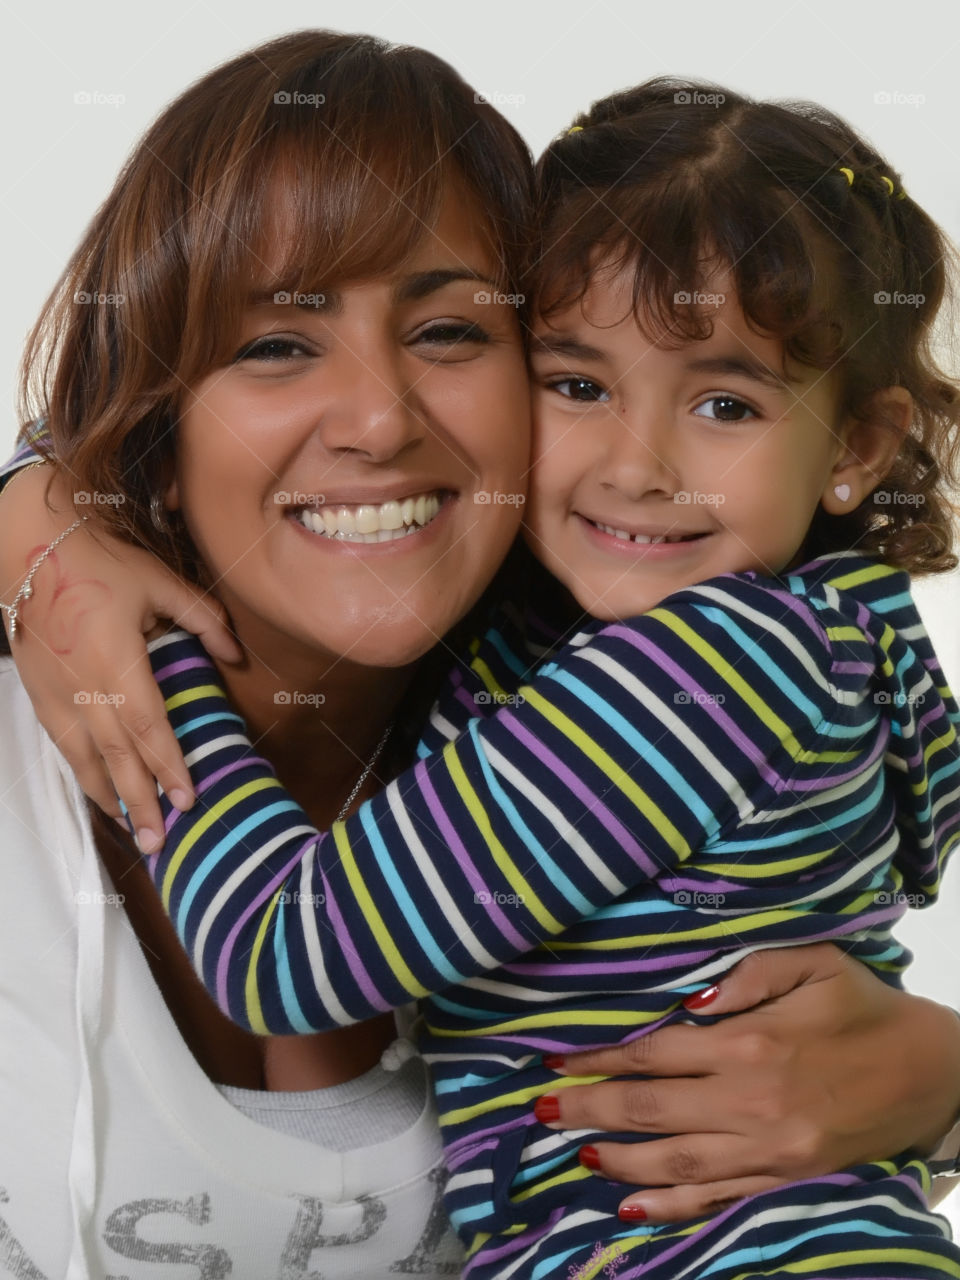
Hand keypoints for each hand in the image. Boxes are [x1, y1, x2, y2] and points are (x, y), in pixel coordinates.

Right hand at [0, 462, 241, 848]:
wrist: (28, 549)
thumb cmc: (96, 562)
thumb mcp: (159, 583)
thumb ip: (203, 620)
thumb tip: (238, 653)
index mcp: (116, 661)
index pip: (147, 726)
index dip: (168, 765)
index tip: (187, 796)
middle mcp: (84, 687)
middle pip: (116, 756)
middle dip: (141, 800)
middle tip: (160, 840)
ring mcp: (58, 694)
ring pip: (86, 760)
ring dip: (111, 798)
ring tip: (133, 831)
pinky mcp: (41, 695)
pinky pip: (65, 747)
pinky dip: (84, 775)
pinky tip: (100, 794)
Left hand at [539, 943, 959, 1221]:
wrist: (934, 1075)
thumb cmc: (865, 1008)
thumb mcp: (815, 964)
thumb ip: (750, 973)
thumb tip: (690, 998)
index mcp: (752, 1043)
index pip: (655, 1053)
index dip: (600, 1057)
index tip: (558, 1057)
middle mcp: (751, 1103)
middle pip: (650, 1110)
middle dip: (588, 1108)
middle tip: (539, 1108)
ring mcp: (767, 1151)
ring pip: (673, 1163)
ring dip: (615, 1157)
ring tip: (571, 1147)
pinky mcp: (783, 1180)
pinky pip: (715, 1199)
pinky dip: (669, 1207)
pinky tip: (629, 1206)